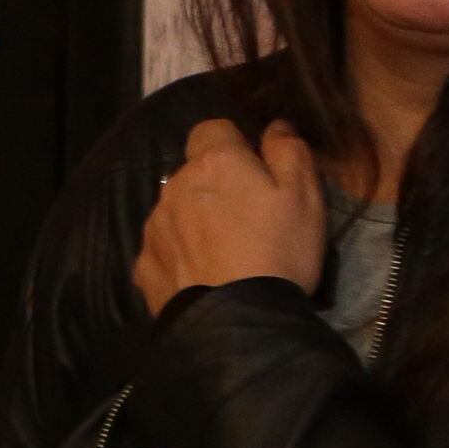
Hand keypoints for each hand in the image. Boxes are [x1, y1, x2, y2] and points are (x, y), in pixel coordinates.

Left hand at [132, 117, 326, 312]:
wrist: (238, 321)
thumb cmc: (278, 251)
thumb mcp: (304, 195)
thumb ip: (288, 151)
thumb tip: (274, 126)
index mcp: (214, 163)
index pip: (212, 129)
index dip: (234, 144)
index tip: (254, 170)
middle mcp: (174, 187)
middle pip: (192, 171)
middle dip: (214, 184)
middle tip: (246, 216)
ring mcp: (154, 227)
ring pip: (174, 208)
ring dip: (194, 218)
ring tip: (224, 250)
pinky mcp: (145, 264)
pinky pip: (163, 246)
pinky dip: (179, 253)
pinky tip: (202, 273)